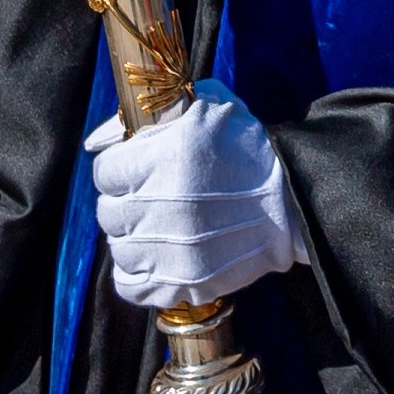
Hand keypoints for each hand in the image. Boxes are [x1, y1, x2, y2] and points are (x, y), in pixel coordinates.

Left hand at [86, 84, 302, 309]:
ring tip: (157, 228)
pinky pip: (131, 286)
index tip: (136, 169)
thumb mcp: (212, 107)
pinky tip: (155, 258)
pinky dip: (136, 275)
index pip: (105, 171)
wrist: (295, 203)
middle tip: (150, 197)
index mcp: (165, 159)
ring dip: (132, 237)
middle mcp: (160, 207)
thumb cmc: (251, 151)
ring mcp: (170, 250)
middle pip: (108, 212)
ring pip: (118, 249)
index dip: (119, 168)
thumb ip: (155, 111)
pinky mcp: (183, 283)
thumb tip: (98, 139)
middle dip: (125, 202)